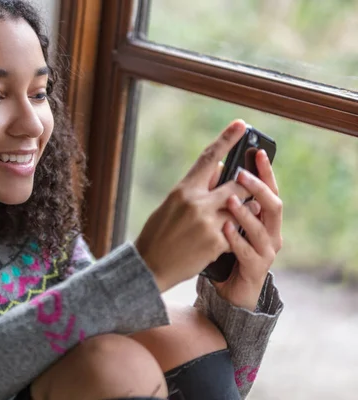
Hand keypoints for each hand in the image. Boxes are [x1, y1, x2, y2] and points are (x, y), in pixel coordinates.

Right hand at [135, 120, 250, 292]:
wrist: (150, 266)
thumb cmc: (158, 234)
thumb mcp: (171, 205)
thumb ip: (195, 188)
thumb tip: (218, 169)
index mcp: (183, 190)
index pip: (209, 158)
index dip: (227, 139)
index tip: (241, 124)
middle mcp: (196, 203)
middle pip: (237, 185)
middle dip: (247, 185)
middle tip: (253, 183)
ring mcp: (208, 222)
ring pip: (242, 209)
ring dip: (245, 211)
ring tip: (240, 214)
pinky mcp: (216, 242)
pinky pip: (236, 232)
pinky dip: (235, 234)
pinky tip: (226, 239)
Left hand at [213, 150, 282, 310]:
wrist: (229, 289)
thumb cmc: (227, 251)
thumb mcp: (225, 220)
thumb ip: (225, 198)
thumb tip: (219, 166)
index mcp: (264, 218)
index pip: (269, 189)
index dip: (265, 171)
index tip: (257, 151)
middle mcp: (270, 232)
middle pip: (273, 205)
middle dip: (259, 188)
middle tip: (241, 174)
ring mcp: (265, 251)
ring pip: (261, 228)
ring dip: (246, 212)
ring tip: (230, 199)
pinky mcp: (255, 268)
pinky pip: (247, 251)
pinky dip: (235, 239)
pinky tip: (224, 228)